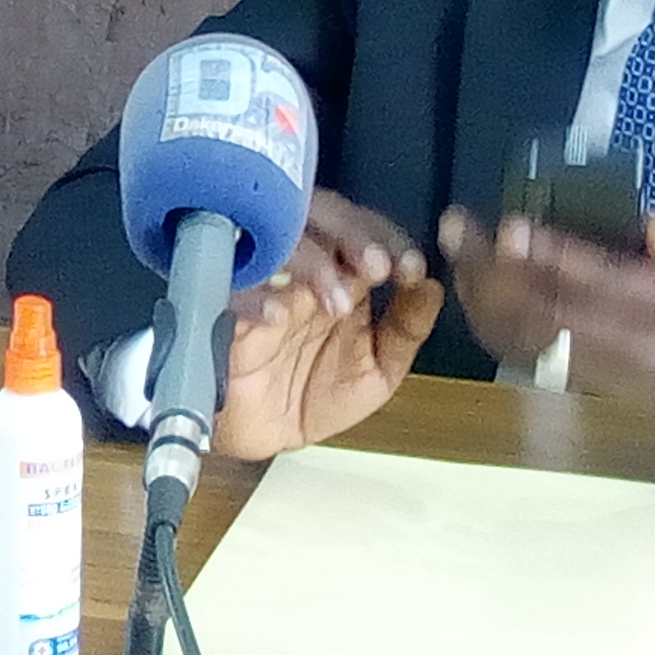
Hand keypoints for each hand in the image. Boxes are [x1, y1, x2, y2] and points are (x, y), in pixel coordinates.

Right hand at [213, 190, 447, 461]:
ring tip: (336, 302)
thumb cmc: (315, 393)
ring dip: (312, 266)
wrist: (261, 435)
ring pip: (280, 245)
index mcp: (341, 272)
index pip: (366, 232)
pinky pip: (233, 294)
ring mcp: (262, 284)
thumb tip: (431, 287)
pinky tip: (277, 317)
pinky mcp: (223, 313)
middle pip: (321, 219)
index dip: (390, 242)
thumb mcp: (375, 370)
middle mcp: (302, 266)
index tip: (411, 270)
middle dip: (352, 236)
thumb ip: (405, 330)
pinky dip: (255, 301)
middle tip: (375, 267)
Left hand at [443, 206, 654, 418]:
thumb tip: (647, 224)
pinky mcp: (583, 380)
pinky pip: (526, 354)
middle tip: (458, 229)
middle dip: (494, 269)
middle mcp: (628, 341)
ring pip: (527, 337)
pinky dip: (492, 325)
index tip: (508, 227)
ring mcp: (601, 367)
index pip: (598, 280)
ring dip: (483, 296)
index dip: (549, 255)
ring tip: (456, 253)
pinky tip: (470, 292)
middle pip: (548, 309)